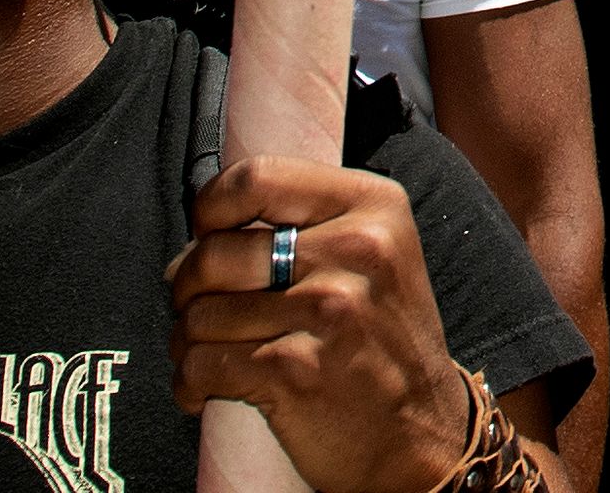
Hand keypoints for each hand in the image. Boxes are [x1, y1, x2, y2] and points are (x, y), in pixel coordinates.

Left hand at [167, 156, 477, 492]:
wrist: (421, 432)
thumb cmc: (384, 343)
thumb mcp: (375, 256)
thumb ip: (307, 223)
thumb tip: (199, 235)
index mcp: (374, 207)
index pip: (257, 177)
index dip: (211, 207)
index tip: (209, 233)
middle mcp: (356, 251)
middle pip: (215, 251)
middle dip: (188, 285)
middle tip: (200, 305)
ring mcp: (328, 310)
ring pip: (200, 314)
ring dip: (188, 341)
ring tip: (210, 351)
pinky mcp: (296, 370)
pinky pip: (201, 364)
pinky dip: (189, 383)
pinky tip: (206, 387)